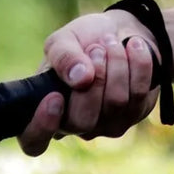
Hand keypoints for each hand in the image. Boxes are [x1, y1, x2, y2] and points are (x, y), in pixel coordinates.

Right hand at [17, 10, 160, 155]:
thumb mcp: (63, 40)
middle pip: (82, 121)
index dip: (42, 126)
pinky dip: (138, 64)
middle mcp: (73, 126)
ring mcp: (105, 125)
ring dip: (116, 63)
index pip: (34, 141)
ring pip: (115, 103)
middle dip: (94, 77)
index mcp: (44, 110)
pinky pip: (139, 94)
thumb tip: (80, 79)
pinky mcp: (133, 115)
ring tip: (111, 42)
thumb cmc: (82, 40)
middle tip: (95, 48)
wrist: (118, 32)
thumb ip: (63, 57)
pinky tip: (133, 46)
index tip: (54, 97)